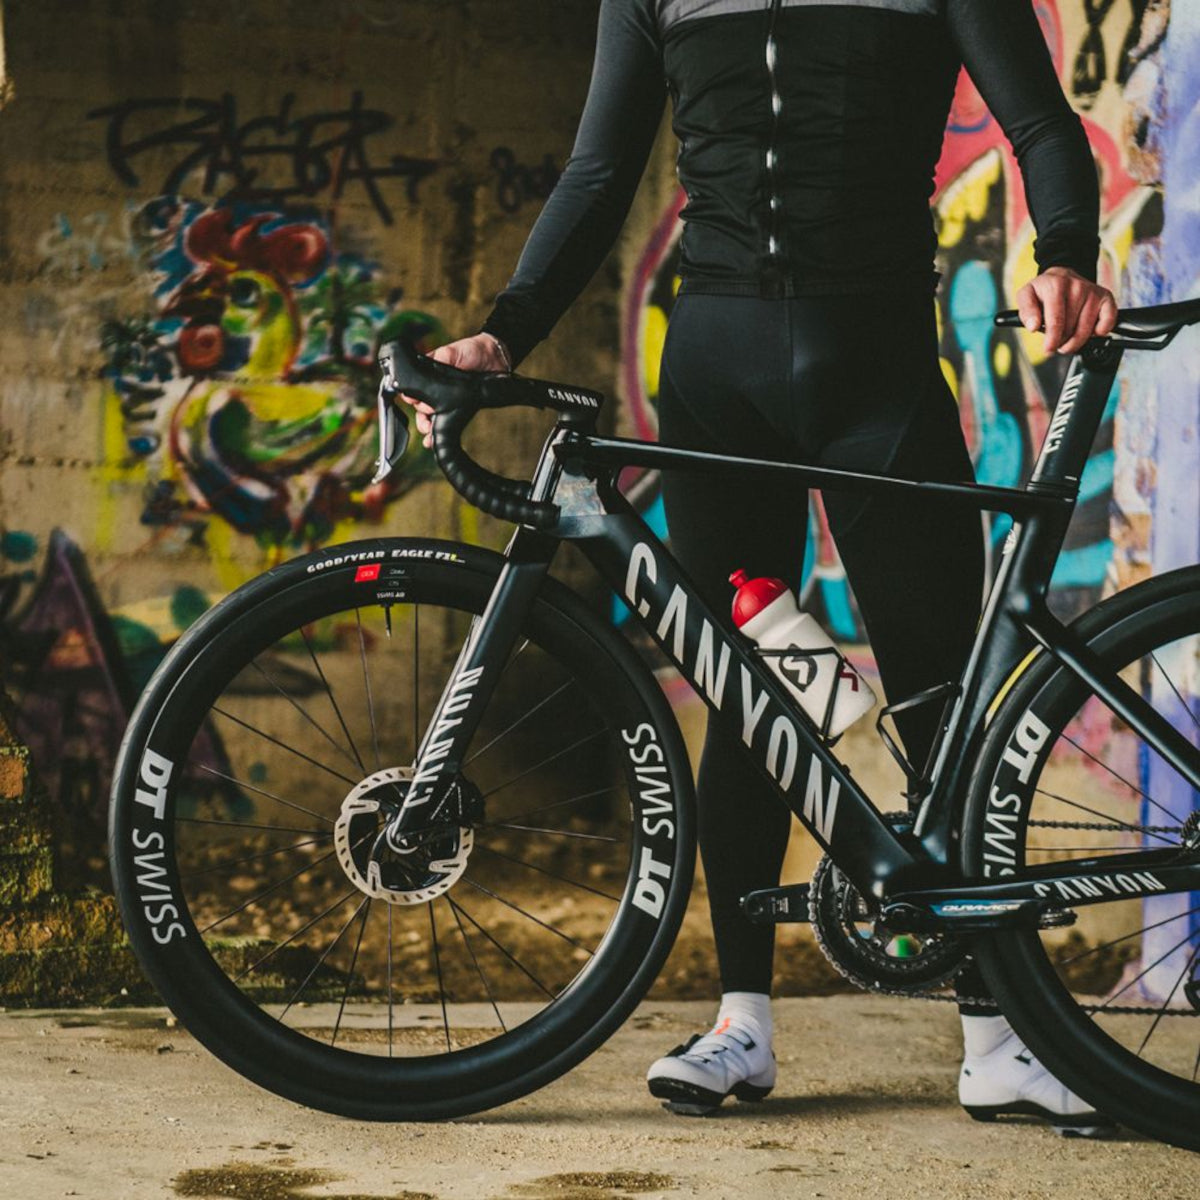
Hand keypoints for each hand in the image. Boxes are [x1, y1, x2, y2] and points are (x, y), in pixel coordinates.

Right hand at [398, 333, 510, 448]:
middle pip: (420, 409)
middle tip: (427, 420)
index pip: (413, 390)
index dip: (412, 398)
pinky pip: (445, 423)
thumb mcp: (451, 351)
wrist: (494, 358)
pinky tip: (431, 441)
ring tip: (428, 434)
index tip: (415, 402)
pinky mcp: (458, 408)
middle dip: (421, 418)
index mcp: (429, 376)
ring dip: (427, 429)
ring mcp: (446, 400)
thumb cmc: (470, 351)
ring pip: (429, 419)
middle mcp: (435, 389)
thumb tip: (425, 369)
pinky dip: (437, 433)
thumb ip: (438, 358)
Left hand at [1016, 267, 1118, 355]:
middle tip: (1056, 340)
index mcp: (1056, 286)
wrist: (1061, 276)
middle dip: (1062, 341)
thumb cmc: (1044, 290)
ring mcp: (1093, 292)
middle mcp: (1077, 287)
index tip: (1048, 349)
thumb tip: (1033, 326)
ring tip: (1067, 338)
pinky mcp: (1105, 297)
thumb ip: (1026, 312)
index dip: (1052, 340)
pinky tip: (1089, 331)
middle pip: (1071, 329)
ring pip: (1087, 329)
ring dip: (1077, 341)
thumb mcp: (1026, 296)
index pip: (1056, 321)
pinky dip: (1100, 331)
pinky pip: (1108, 321)